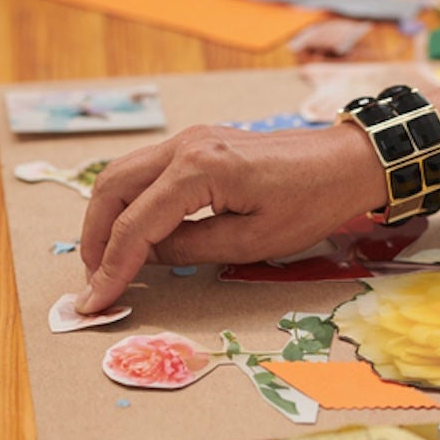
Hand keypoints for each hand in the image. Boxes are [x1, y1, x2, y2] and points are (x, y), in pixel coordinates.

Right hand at [76, 124, 385, 313]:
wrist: (345, 162)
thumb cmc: (311, 202)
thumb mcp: (252, 241)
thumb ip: (191, 249)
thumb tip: (145, 258)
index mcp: (199, 169)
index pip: (135, 224)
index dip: (111, 267)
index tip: (95, 301)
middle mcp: (186, 145)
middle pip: (113, 188)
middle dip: (95, 237)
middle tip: (95, 280)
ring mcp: (190, 139)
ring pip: (124, 175)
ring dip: (107, 217)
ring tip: (107, 261)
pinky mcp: (199, 143)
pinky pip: (147, 171)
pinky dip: (131, 201)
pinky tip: (134, 232)